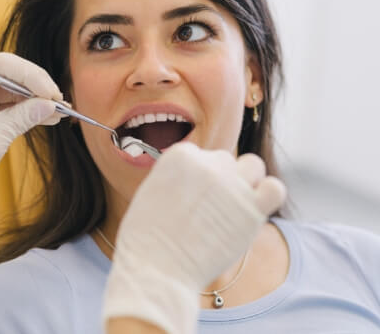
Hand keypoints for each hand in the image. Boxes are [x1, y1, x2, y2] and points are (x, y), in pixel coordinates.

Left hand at [0, 52, 62, 259]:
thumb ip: (24, 116)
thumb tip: (50, 105)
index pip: (5, 66)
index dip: (33, 76)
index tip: (52, 93)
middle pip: (10, 74)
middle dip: (36, 87)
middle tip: (58, 102)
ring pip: (11, 90)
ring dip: (34, 100)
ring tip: (58, 112)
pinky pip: (7, 105)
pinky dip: (25, 111)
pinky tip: (45, 117)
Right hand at [103, 143, 285, 333]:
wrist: (157, 268)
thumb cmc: (147, 238)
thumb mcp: (152, 191)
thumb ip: (177, 177)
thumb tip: (196, 179)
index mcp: (181, 155)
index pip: (199, 154)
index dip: (195, 177)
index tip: (188, 197)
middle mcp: (208, 163)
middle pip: (224, 161)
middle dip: (218, 181)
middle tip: (207, 209)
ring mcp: (232, 186)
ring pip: (253, 166)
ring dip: (246, 181)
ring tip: (233, 205)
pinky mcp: (253, 210)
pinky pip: (275, 189)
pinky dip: (268, 195)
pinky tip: (254, 210)